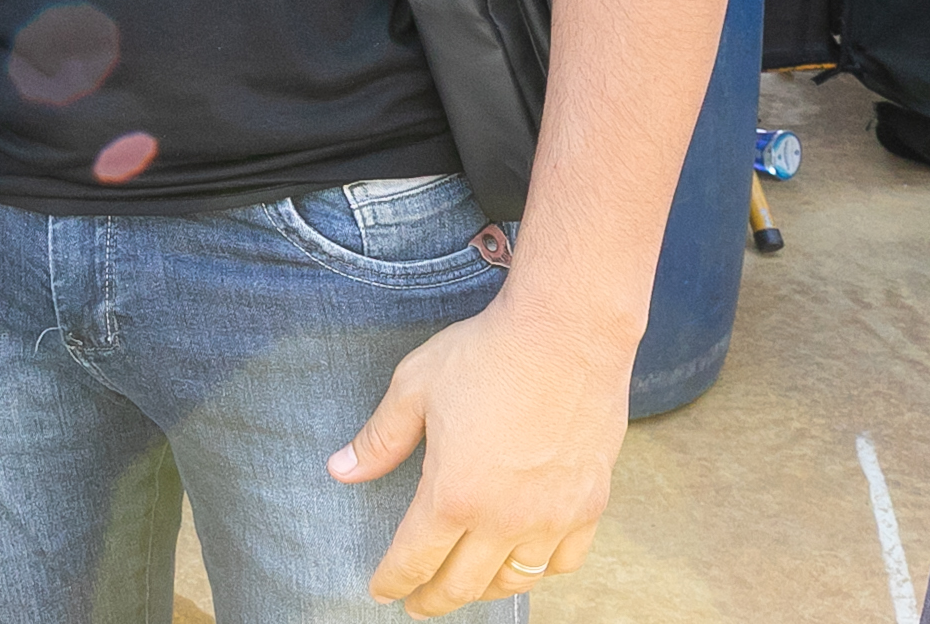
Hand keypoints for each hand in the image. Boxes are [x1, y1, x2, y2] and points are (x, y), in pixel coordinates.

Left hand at [332, 290, 632, 615]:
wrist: (567, 333)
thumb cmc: (487, 355)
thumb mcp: (414, 388)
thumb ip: (379, 439)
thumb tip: (340, 470)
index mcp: (454, 496)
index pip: (414, 560)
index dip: (392, 581)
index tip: (380, 591)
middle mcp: (504, 520)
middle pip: (462, 584)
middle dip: (432, 599)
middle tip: (416, 603)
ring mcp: (551, 518)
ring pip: (513, 581)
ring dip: (483, 591)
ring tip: (464, 586)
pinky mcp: (589, 505)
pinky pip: (563, 561)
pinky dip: (539, 570)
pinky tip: (523, 561)